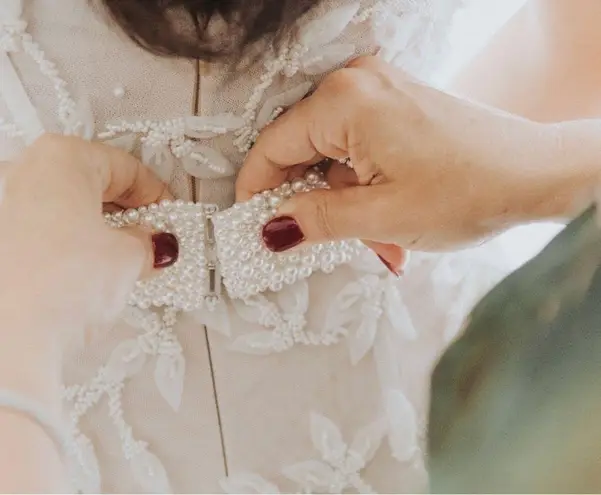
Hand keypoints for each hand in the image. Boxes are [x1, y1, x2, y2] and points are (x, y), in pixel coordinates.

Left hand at [0, 134, 173, 337]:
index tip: (168, 219)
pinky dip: (65, 242)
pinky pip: (38, 228)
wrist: (6, 341)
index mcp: (61, 157)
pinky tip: (81, 271)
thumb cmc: (57, 289)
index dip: (157, 197)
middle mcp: (20, 170)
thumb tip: (153, 243)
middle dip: (125, 214)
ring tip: (116, 263)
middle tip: (148, 242)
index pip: (127, 168)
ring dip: (95, 229)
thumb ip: (149, 242)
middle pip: (91, 184)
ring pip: (63, 207)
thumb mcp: (127, 260)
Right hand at [237, 56, 577, 256]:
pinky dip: (365, 187)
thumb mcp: (380, 216)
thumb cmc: (470, 190)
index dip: (258, 192)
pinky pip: (358, 149)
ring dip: (346, 203)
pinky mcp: (395, 105)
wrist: (536, 175)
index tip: (256, 228)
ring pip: (332, 156)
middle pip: (302, 150)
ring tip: (380, 240)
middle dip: (314, 203)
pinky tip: (389, 218)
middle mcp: (357, 84)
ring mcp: (379, 91)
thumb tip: (270, 229)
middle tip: (326, 243)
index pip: (272, 147)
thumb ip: (315, 220)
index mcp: (345, 102)